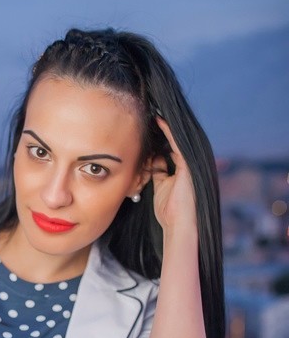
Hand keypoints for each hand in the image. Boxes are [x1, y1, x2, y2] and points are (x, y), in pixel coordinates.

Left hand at [150, 117, 197, 233]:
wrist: (178, 226)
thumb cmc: (169, 212)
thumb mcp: (160, 188)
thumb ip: (158, 173)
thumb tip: (152, 160)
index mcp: (183, 171)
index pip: (170, 150)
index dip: (159, 139)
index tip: (147, 128)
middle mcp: (189, 165)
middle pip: (174, 142)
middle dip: (162, 129)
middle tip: (149, 114)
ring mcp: (190, 164)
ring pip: (176, 139)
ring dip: (164, 127)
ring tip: (152, 112)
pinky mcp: (189, 165)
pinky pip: (177, 143)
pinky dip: (168, 131)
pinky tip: (158, 120)